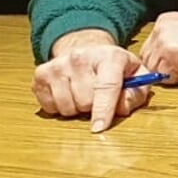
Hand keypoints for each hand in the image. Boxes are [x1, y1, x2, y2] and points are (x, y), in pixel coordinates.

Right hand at [32, 29, 150, 132]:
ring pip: (66, 107)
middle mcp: (81, 57)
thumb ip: (136, 93)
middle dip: (94, 108)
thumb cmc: (114, 67)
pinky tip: (68, 94)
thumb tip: (122, 108)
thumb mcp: (136, 75)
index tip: (99, 128)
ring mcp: (58, 64)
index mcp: (109, 56)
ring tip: (83, 95)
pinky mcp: (41, 74)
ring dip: (77, 109)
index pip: (106, 86)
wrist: (86, 49)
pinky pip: (49, 107)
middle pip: (85, 101)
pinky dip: (60, 108)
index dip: (103, 110)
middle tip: (98, 97)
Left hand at [138, 10, 177, 82]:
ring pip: (157, 71)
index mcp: (163, 22)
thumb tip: (158, 61)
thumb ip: (170, 40)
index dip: (160, 59)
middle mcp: (161, 31)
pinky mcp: (177, 58)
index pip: (147, 49)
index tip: (173, 62)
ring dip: (173, 73)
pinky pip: (169, 78)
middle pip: (148, 61)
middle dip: (163, 68)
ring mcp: (168, 44)